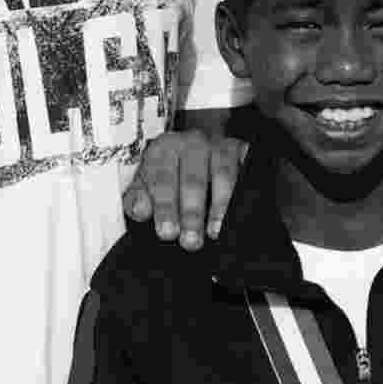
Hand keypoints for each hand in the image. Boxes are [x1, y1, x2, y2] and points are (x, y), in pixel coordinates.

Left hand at [122, 130, 245, 249]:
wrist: (191, 152)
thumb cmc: (167, 174)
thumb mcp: (145, 184)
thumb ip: (137, 198)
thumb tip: (140, 209)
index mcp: (164, 149)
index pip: (163, 177)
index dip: (165, 207)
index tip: (167, 232)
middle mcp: (192, 143)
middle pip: (193, 178)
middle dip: (191, 213)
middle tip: (190, 240)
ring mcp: (219, 145)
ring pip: (222, 174)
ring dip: (219, 206)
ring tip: (214, 232)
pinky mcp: (241, 150)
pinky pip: (245, 168)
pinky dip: (243, 191)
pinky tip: (239, 211)